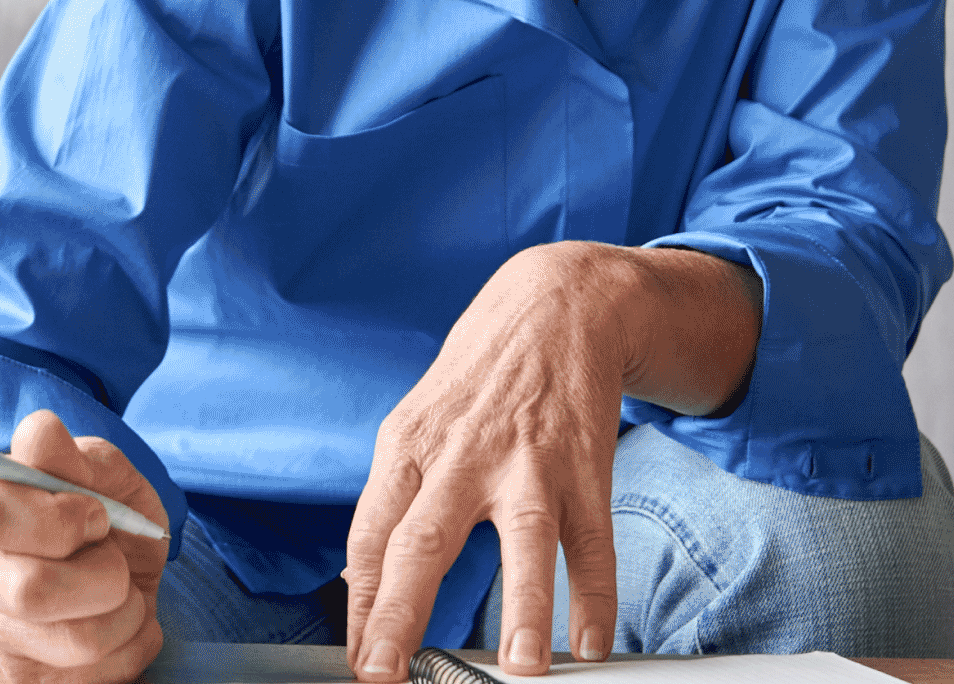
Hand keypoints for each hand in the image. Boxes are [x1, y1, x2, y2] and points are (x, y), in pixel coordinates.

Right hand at [0, 410, 169, 683]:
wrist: (111, 561)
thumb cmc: (103, 509)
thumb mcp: (105, 471)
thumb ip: (79, 456)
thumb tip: (43, 435)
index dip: (60, 516)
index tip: (96, 514)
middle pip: (32, 591)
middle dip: (104, 576)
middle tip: (115, 561)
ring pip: (75, 641)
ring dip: (126, 615)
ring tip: (125, 594)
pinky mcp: (20, 675)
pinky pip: (93, 678)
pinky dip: (131, 648)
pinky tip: (122, 623)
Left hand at [342, 242, 758, 679]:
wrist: (553, 306)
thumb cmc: (475, 381)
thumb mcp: (415, 425)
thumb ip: (393, 501)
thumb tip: (362, 586)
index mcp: (407, 449)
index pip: (369, 538)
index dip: (359, 604)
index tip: (358, 659)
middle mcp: (461, 457)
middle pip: (422, 541)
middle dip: (400, 614)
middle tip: (386, 675)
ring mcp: (527, 463)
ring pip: (523, 540)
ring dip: (523, 608)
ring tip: (521, 669)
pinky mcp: (584, 467)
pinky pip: (592, 541)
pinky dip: (595, 596)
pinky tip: (591, 641)